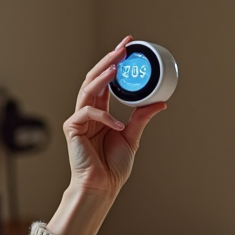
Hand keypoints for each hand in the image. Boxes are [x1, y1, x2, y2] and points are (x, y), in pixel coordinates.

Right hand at [48, 36, 166, 234]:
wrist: (102, 187)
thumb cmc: (112, 167)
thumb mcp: (132, 137)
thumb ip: (142, 117)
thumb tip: (160, 102)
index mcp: (102, 112)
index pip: (107, 81)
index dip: (116, 63)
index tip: (128, 47)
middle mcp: (89, 112)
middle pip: (95, 78)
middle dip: (109, 60)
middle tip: (123, 47)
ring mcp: (80, 119)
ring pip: (87, 89)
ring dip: (102, 75)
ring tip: (116, 65)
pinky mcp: (73, 128)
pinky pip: (87, 113)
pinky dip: (105, 116)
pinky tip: (118, 124)